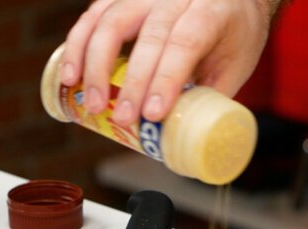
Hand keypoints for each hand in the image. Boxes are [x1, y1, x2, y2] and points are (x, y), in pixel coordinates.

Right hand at [60, 0, 274, 125]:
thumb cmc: (235, 34)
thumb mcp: (236, 66)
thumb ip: (210, 96)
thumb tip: (183, 137)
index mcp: (211, 12)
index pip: (184, 43)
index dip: (165, 79)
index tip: (152, 114)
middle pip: (148, 35)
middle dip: (130, 82)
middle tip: (120, 119)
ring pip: (112, 21)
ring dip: (95, 65)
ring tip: (90, 102)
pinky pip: (94, 16)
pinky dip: (77, 46)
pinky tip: (71, 75)